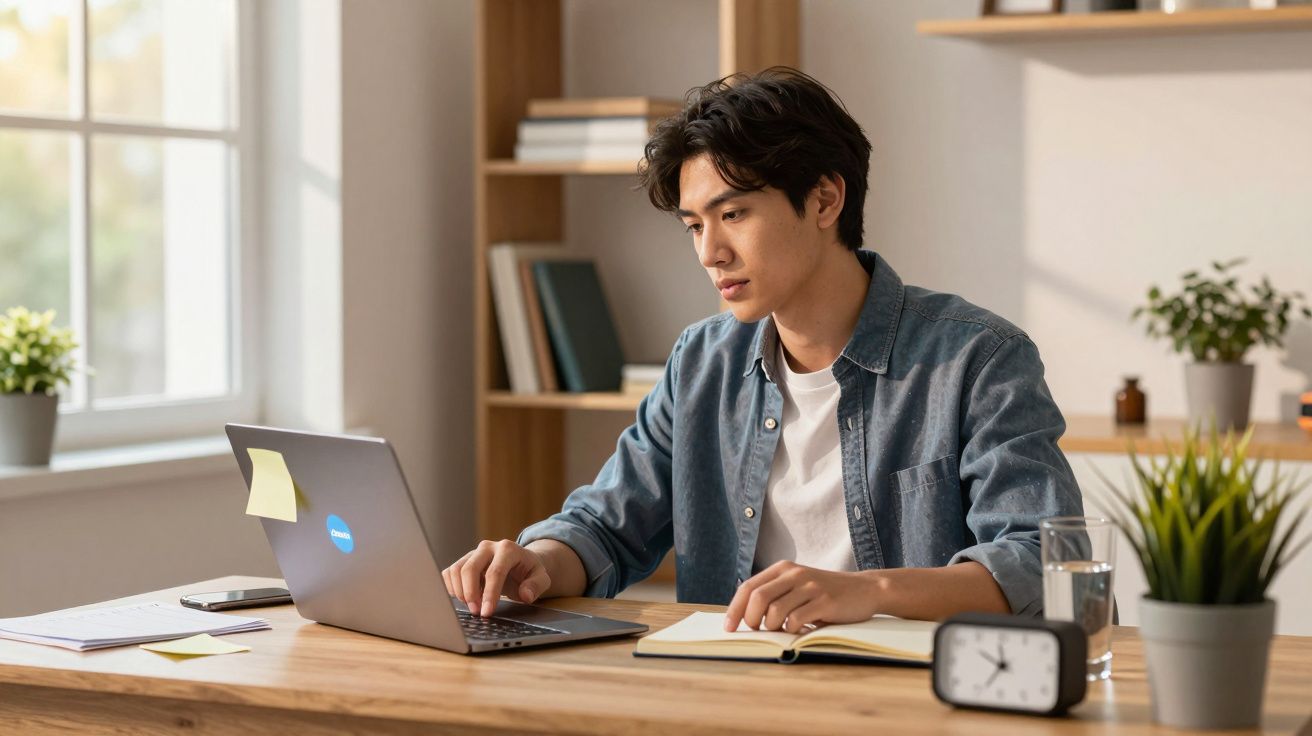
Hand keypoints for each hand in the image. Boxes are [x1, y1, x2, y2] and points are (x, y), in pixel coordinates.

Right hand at [442, 539, 550, 616]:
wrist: (521, 562)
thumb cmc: (529, 571)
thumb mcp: (541, 578)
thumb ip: (536, 585)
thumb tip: (526, 595)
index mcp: (508, 549)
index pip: (495, 572)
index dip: (489, 594)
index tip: (487, 613)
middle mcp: (488, 547)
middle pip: (470, 569)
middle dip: (470, 594)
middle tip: (476, 613)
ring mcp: (473, 553)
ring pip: (456, 570)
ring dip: (460, 592)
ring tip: (472, 607)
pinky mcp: (463, 560)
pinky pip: (449, 573)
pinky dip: (452, 588)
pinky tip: (464, 599)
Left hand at [723, 561, 878, 632]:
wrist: (864, 589)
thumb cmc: (825, 593)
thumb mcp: (797, 585)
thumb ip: (775, 594)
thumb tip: (744, 616)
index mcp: (783, 568)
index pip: (748, 587)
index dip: (735, 609)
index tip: (728, 628)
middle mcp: (794, 573)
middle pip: (757, 598)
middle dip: (751, 620)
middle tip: (757, 631)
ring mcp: (810, 586)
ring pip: (775, 612)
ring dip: (773, 628)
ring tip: (782, 631)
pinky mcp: (824, 601)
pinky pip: (796, 620)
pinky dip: (792, 631)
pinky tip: (799, 631)